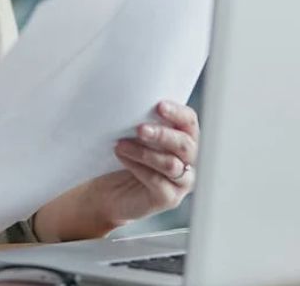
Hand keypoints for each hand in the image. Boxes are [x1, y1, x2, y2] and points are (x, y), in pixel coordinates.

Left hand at [33, 100, 198, 240]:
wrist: (110, 193)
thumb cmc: (125, 159)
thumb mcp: (134, 136)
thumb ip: (141, 121)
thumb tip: (131, 101)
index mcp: (184, 138)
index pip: (190, 121)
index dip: (177, 113)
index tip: (159, 105)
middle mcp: (188, 160)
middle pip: (185, 144)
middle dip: (163, 134)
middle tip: (140, 128)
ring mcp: (182, 182)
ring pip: (171, 164)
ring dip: (145, 153)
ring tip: (121, 144)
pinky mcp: (169, 199)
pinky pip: (158, 182)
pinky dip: (138, 168)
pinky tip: (123, 157)